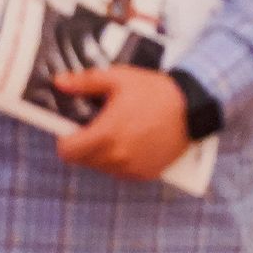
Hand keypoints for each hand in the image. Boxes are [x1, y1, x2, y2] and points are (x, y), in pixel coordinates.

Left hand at [52, 67, 195, 182]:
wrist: (193, 107)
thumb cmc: (155, 91)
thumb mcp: (119, 79)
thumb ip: (86, 82)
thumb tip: (59, 82)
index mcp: (105, 134)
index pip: (67, 152)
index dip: (66, 140)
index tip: (76, 129)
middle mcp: (117, 156)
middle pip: (83, 160)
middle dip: (85, 146)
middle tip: (100, 128)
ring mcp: (132, 167)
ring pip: (103, 167)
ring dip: (103, 155)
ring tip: (120, 134)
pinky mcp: (147, 173)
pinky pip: (123, 172)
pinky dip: (122, 161)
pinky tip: (134, 143)